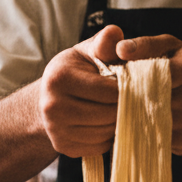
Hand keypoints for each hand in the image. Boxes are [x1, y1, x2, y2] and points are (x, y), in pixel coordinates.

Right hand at [38, 25, 123, 156]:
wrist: (49, 97)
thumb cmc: (76, 70)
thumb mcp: (89, 51)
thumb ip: (105, 42)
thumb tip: (117, 33)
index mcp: (59, 78)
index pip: (109, 91)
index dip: (128, 88)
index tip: (132, 83)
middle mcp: (53, 106)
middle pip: (109, 114)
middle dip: (125, 106)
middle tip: (131, 98)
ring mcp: (56, 130)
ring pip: (106, 133)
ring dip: (118, 123)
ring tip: (117, 109)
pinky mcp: (63, 147)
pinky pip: (99, 147)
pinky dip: (108, 137)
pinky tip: (106, 123)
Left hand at [116, 34, 181, 155]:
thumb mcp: (172, 47)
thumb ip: (146, 45)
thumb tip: (120, 49)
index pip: (153, 74)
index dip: (130, 78)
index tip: (113, 80)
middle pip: (148, 100)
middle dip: (126, 99)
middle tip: (111, 96)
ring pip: (147, 122)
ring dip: (130, 117)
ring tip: (123, 108)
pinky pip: (154, 138)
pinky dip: (141, 131)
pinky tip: (139, 122)